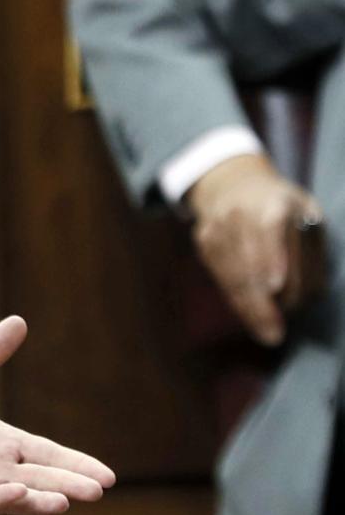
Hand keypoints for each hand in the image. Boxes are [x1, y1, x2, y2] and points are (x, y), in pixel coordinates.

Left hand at [0, 316, 114, 514]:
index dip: (73, 463)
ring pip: (12, 496)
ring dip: (38, 499)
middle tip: (97, 490)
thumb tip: (19, 321)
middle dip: (66, 483)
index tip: (107, 476)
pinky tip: (15, 493)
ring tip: (64, 500)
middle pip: (37, 477)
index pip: (44, 452)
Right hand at [186, 152, 319, 344]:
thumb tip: (309, 290)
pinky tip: (250, 317)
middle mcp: (239, 213)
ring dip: (248, 308)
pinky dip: (235, 299)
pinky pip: (219, 276)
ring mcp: (217, 227)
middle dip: (261, 301)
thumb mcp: (305, 210)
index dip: (271, 257)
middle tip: (275, 333)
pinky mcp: (204, 241)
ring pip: (231, 274)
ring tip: (266, 333)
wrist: (230, 181)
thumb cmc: (279, 203)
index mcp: (272, 202)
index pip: (270, 229)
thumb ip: (309, 245)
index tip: (276, 287)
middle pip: (247, 262)